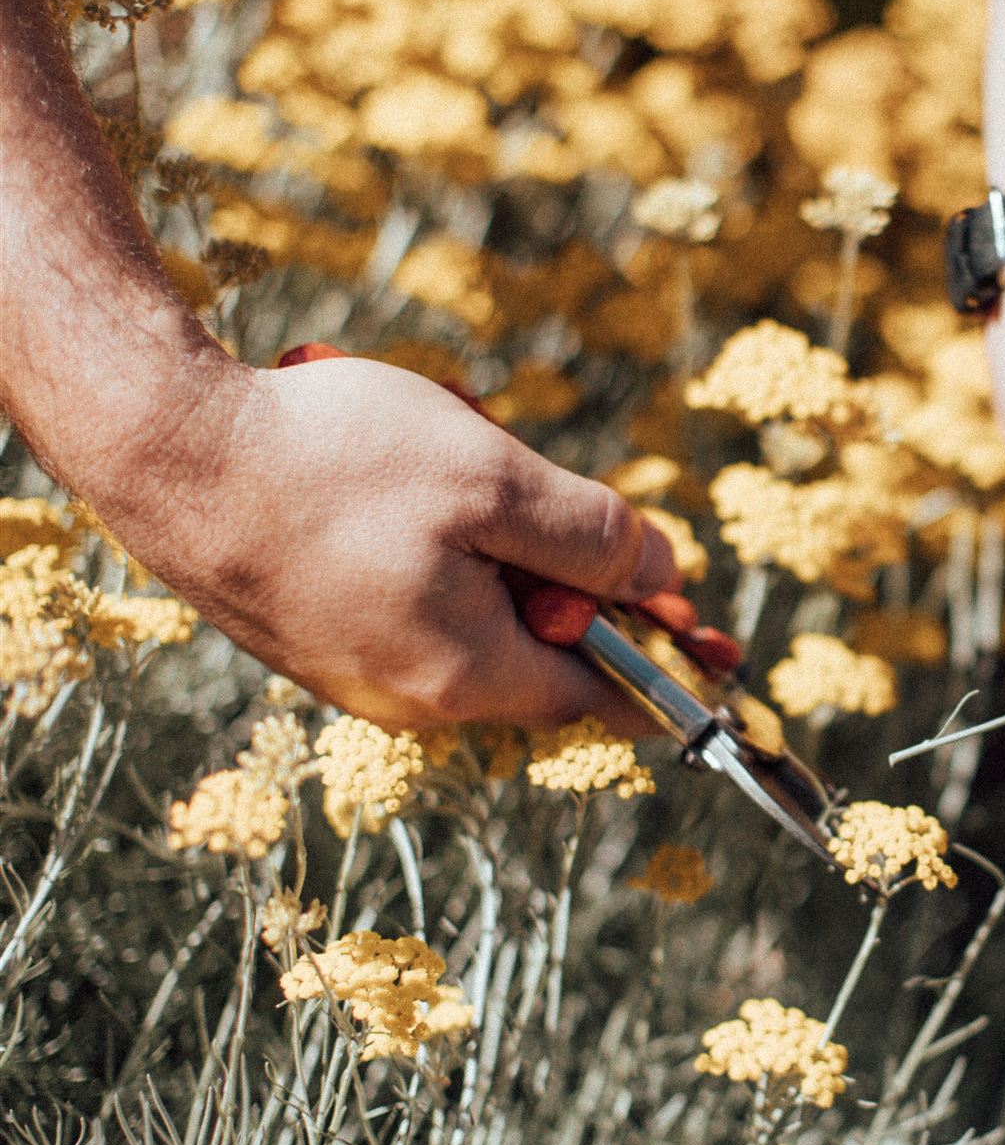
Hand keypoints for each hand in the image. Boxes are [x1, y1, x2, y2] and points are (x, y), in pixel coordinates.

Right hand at [89, 354, 675, 733]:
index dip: (657, 651)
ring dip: (484, 539)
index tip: (700, 624)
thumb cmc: (334, 462)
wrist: (163, 444)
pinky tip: (383, 476)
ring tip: (430, 462)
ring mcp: (356, 672)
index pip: (602, 695)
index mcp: (469, 680)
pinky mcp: (316, 635)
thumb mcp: (498, 482)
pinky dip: (426, 541)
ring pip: (474, 610)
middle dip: (553, 569)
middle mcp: (411, 700)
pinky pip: (413, 596)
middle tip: (516, 480)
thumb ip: (597, 538)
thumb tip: (669, 578)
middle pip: (538, 646)